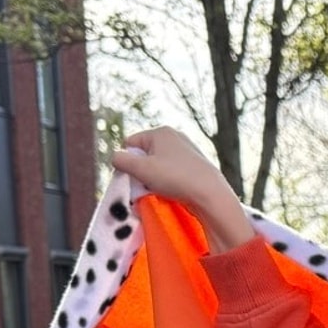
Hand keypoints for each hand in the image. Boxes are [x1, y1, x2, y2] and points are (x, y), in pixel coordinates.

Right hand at [111, 128, 256, 252]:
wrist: (211, 195)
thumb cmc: (174, 178)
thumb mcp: (140, 169)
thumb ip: (120, 160)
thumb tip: (116, 158)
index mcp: (161, 131)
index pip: (131, 143)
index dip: (128, 161)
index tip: (135, 176)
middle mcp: (176, 137)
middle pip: (146, 155)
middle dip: (142, 171)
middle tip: (148, 185)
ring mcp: (189, 152)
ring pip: (160, 166)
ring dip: (155, 180)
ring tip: (162, 190)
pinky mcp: (197, 167)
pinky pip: (174, 174)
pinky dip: (171, 183)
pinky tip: (175, 192)